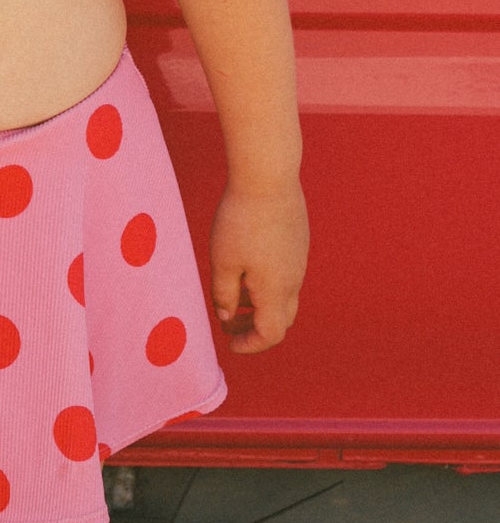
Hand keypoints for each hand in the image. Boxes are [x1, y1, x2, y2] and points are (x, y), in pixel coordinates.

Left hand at [209, 180, 307, 352]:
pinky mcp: (298, 242)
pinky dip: (267, 283)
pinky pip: (286, 274)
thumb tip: (227, 317)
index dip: (250, 345)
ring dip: (260, 304)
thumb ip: (224, 294)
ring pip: (284, 295)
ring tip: (233, 295)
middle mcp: (294, 280)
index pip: (270, 335)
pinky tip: (246, 266)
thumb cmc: (240, 220)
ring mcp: (299, 260)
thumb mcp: (222, 261)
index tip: (229, 342)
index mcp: (275, 291)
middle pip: (281, 319)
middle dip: (255, 328)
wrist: (269, 178)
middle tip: (229, 324)